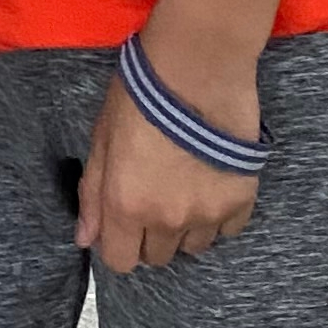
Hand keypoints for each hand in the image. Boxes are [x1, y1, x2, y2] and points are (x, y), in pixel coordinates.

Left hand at [76, 45, 260, 274]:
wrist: (198, 66)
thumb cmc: (141, 94)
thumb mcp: (102, 138)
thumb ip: (93, 193)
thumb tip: (85, 238)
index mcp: (125, 205)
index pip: (120, 261)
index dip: (120, 243)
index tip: (124, 223)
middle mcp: (167, 219)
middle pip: (158, 256)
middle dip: (151, 234)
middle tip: (156, 195)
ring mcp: (207, 213)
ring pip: (194, 246)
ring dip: (186, 227)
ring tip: (185, 186)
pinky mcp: (242, 199)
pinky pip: (229, 229)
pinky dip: (219, 215)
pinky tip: (212, 182)